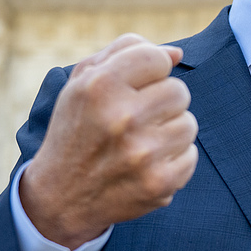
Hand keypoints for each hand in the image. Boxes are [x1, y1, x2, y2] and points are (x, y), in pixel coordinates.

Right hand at [19, 34, 197, 249]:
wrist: (60, 198)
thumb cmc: (78, 130)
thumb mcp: (82, 83)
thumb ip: (125, 52)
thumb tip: (175, 53)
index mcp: (99, 86)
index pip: (157, 59)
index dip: (149, 72)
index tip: (134, 88)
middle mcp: (121, 118)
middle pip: (179, 91)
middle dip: (162, 103)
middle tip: (136, 120)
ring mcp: (142, 153)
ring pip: (188, 124)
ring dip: (168, 132)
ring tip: (140, 144)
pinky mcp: (160, 182)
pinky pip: (190, 155)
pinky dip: (172, 161)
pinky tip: (145, 166)